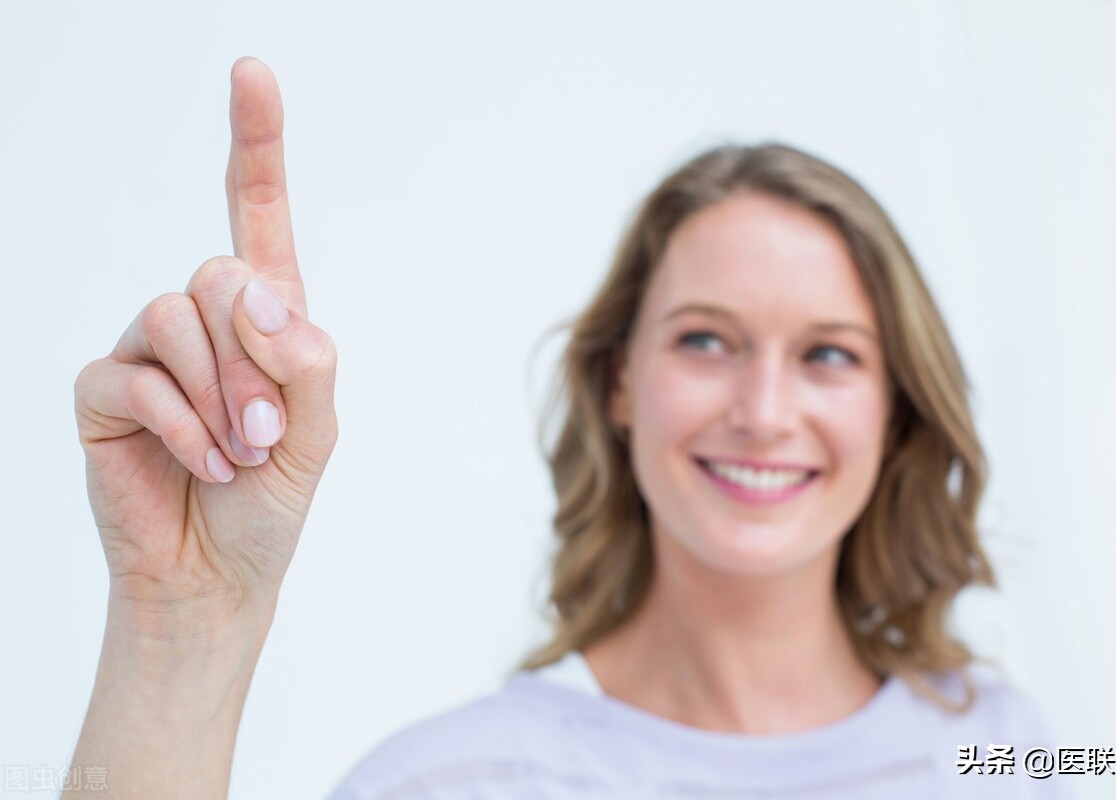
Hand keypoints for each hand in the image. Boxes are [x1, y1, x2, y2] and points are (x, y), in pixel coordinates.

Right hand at [74, 58, 336, 624]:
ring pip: (176, 315)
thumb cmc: (271, 502)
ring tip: (240, 453)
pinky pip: (132, 372)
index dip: (255, 142)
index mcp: (265, 318)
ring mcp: (148, 350)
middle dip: (254, 357)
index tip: (251, 71)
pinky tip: (203, 463)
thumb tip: (258, 296)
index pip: (258, 213)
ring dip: (220, 392)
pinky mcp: (104, 389)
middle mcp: (205, 320)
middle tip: (271, 431)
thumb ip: (305, 360)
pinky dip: (180, 421)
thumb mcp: (318, 434)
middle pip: (221, 272)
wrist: (217, 574)